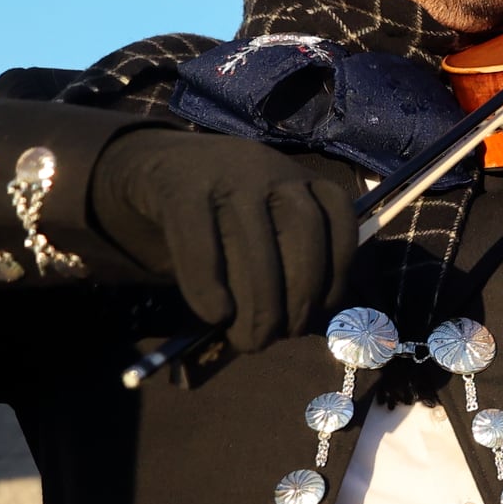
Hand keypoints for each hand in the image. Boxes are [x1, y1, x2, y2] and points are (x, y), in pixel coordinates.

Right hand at [92, 129, 357, 355]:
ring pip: (256, 243)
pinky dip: (210, 284)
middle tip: (286, 335)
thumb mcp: (269, 214)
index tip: (325, 310)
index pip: (339, 218)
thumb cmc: (228, 208)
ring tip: (254, 339)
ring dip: (261, 300)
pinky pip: (200, 242)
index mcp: (303, 178)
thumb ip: (293, 253)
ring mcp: (229, 176)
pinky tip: (217, 316)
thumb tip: (307, 319)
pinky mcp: (183, 189)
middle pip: (303, 232)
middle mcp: (274, 172)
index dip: (339, 270)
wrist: (163, 164)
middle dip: (302, 294)